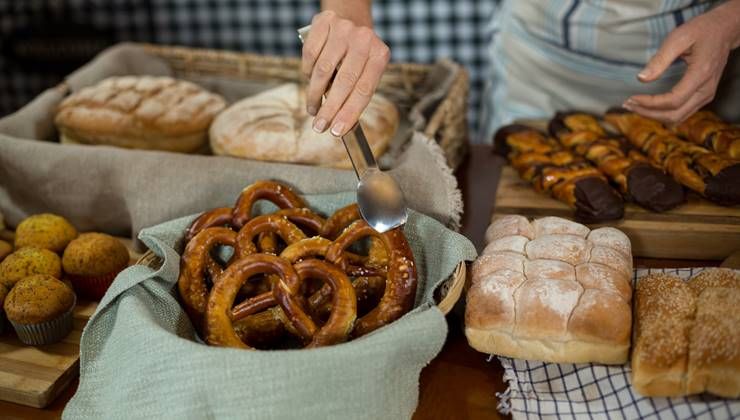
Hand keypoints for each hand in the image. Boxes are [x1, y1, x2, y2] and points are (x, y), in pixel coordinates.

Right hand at [301, 10, 389, 135]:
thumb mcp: (366, 70)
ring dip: (315, 94)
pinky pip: (310, 54)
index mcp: (380, 55)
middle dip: (329, 109)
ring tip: (313, 109)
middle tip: (319, 127)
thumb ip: (356, 92)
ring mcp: (344, 29)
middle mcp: (364, 40)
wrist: (350, 17)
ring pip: (323, 69)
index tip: (336, 131)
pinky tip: (310, 80)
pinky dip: (307, 71)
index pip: (364, 91)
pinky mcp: (324, 22)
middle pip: (344, 82)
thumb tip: (341, 124)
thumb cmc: (358, 54)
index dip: (349, 113)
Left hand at [624, 0, 739, 124]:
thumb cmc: (701, 31)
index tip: (631, 98)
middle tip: (627, 104)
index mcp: (701, 74)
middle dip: (648, 113)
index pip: (673, 100)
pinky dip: (663, 113)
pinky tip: (648, 106)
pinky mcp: (703, 96)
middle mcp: (706, 90)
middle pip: (674, 115)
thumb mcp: (679, 38)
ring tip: (634, 106)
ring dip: (654, 116)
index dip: (650, 103)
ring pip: (678, 117)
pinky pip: (682, 113)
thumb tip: (641, 78)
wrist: (724, 31)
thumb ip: (660, 59)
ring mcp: (706, 95)